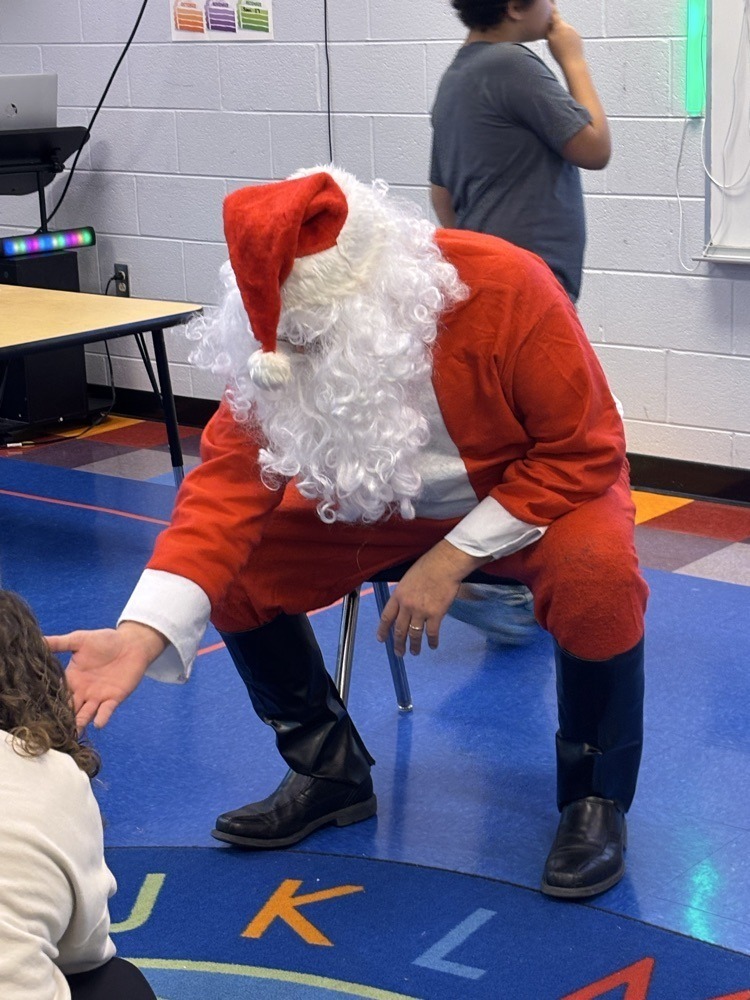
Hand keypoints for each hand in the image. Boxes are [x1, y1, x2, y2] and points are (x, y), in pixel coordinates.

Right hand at [46, 622, 166, 728]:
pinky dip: (102, 717)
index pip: (58, 693)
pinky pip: (106, 711)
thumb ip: (59, 643)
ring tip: (72, 731)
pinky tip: (97, 723)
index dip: (50, 701)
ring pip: (85, 714)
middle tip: (52, 729)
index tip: (39, 710)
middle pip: (69, 709)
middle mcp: (82, 691)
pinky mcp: (114, 699)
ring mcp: (97, 697)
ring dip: (79, 723)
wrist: (131, 643)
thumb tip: (36, 641)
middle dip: (62, 718)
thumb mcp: (79, 640)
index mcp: (71, 679)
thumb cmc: (105, 640)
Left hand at [375, 540, 488, 656]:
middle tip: (399, 653)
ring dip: (414, 646)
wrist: (444, 565)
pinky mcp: (436, 615)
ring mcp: (421, 612)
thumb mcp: (408, 579)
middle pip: (399, 630)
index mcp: (398, 595)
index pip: (386, 617)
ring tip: (414, 652)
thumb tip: (404, 606)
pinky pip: (432, 633)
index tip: (381, 640)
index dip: (383, 630)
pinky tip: (433, 646)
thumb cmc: (428, 567)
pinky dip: (432, 641)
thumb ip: (404, 594)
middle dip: (398, 644)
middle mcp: (407, 606)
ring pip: (414, 634)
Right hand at [546, 10, 584, 67]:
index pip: (554, 14)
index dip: (552, 8)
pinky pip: (571, 37)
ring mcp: (574, 32)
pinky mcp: (578, 38)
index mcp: (560, 26)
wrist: (573, 63)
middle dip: (555, 29)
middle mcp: (568, 26)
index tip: (551, 3)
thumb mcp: (550, 41)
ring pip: (565, 31)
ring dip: (561, 36)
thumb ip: (548, 30)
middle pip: (559, 24)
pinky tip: (565, 50)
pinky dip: (567, 41)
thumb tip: (548, 24)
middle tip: (552, 40)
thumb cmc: (561, 54)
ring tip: (560, 48)